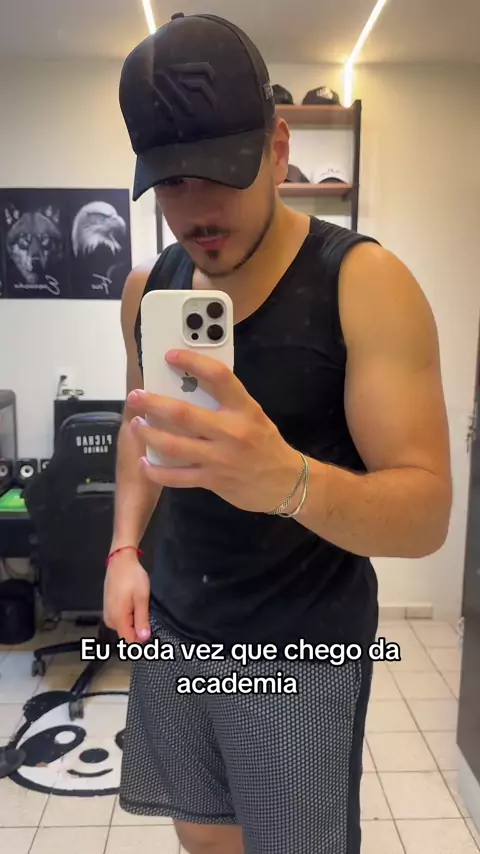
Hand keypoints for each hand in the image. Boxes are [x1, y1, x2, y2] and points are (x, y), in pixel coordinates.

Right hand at [103, 551, 150, 643]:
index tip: (154, 638)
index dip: (142, 642)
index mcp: (117, 618)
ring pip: (124, 627)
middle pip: (126, 635)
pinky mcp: (109, 608)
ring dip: (135, 623)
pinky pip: (121, 620)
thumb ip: (142, 619)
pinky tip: (137, 607)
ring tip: (145, 611)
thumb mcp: (142, 598)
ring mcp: (108, 613)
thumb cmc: (132, 577)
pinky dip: (130, 617)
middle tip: (151, 619)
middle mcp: (110, 619)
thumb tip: (143, 639)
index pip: (129, 641)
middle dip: (139, 632)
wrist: (120, 560)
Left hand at [127, 349, 302, 513]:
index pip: (218, 377)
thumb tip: (187, 388)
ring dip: (149, 434)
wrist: (287, 484)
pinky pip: (176, 477)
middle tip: (136, 395)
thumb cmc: (266, 444)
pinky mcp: (213, 480)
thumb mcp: (253, 415)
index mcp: (244, 408)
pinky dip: (156, 470)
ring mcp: (220, 458)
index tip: (170, 356)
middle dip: (153, 403)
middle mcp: (232, 431)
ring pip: (173, 445)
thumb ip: (225, 403)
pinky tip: (144, 463)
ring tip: (136, 425)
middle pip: (183, 414)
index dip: (192, 362)